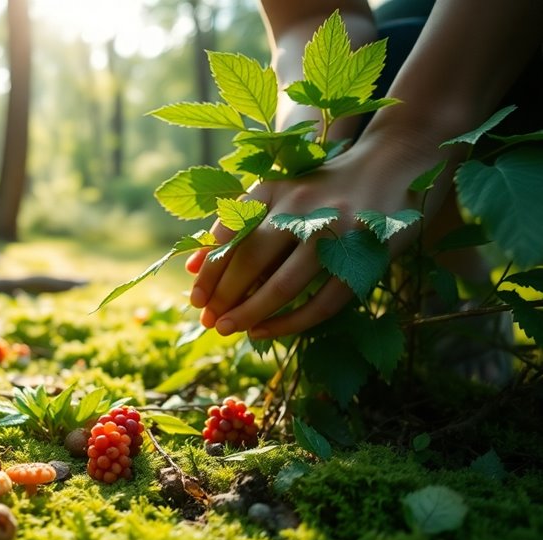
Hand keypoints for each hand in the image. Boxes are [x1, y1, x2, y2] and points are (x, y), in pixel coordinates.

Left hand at [187, 129, 451, 338]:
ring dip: (251, 313)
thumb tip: (191, 267)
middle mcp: (300, 208)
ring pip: (283, 285)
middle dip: (225, 296)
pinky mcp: (363, 255)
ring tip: (230, 330)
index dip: (209, 271)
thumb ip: (236, 224)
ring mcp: (334, 232)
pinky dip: (291, 322)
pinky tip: (267, 331)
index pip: (231, 236)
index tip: (195, 299)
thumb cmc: (324, 187)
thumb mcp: (278, 193)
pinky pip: (322, 301)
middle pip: (251, 261)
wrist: (395, 162)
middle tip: (209, 321)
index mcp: (274, 189)